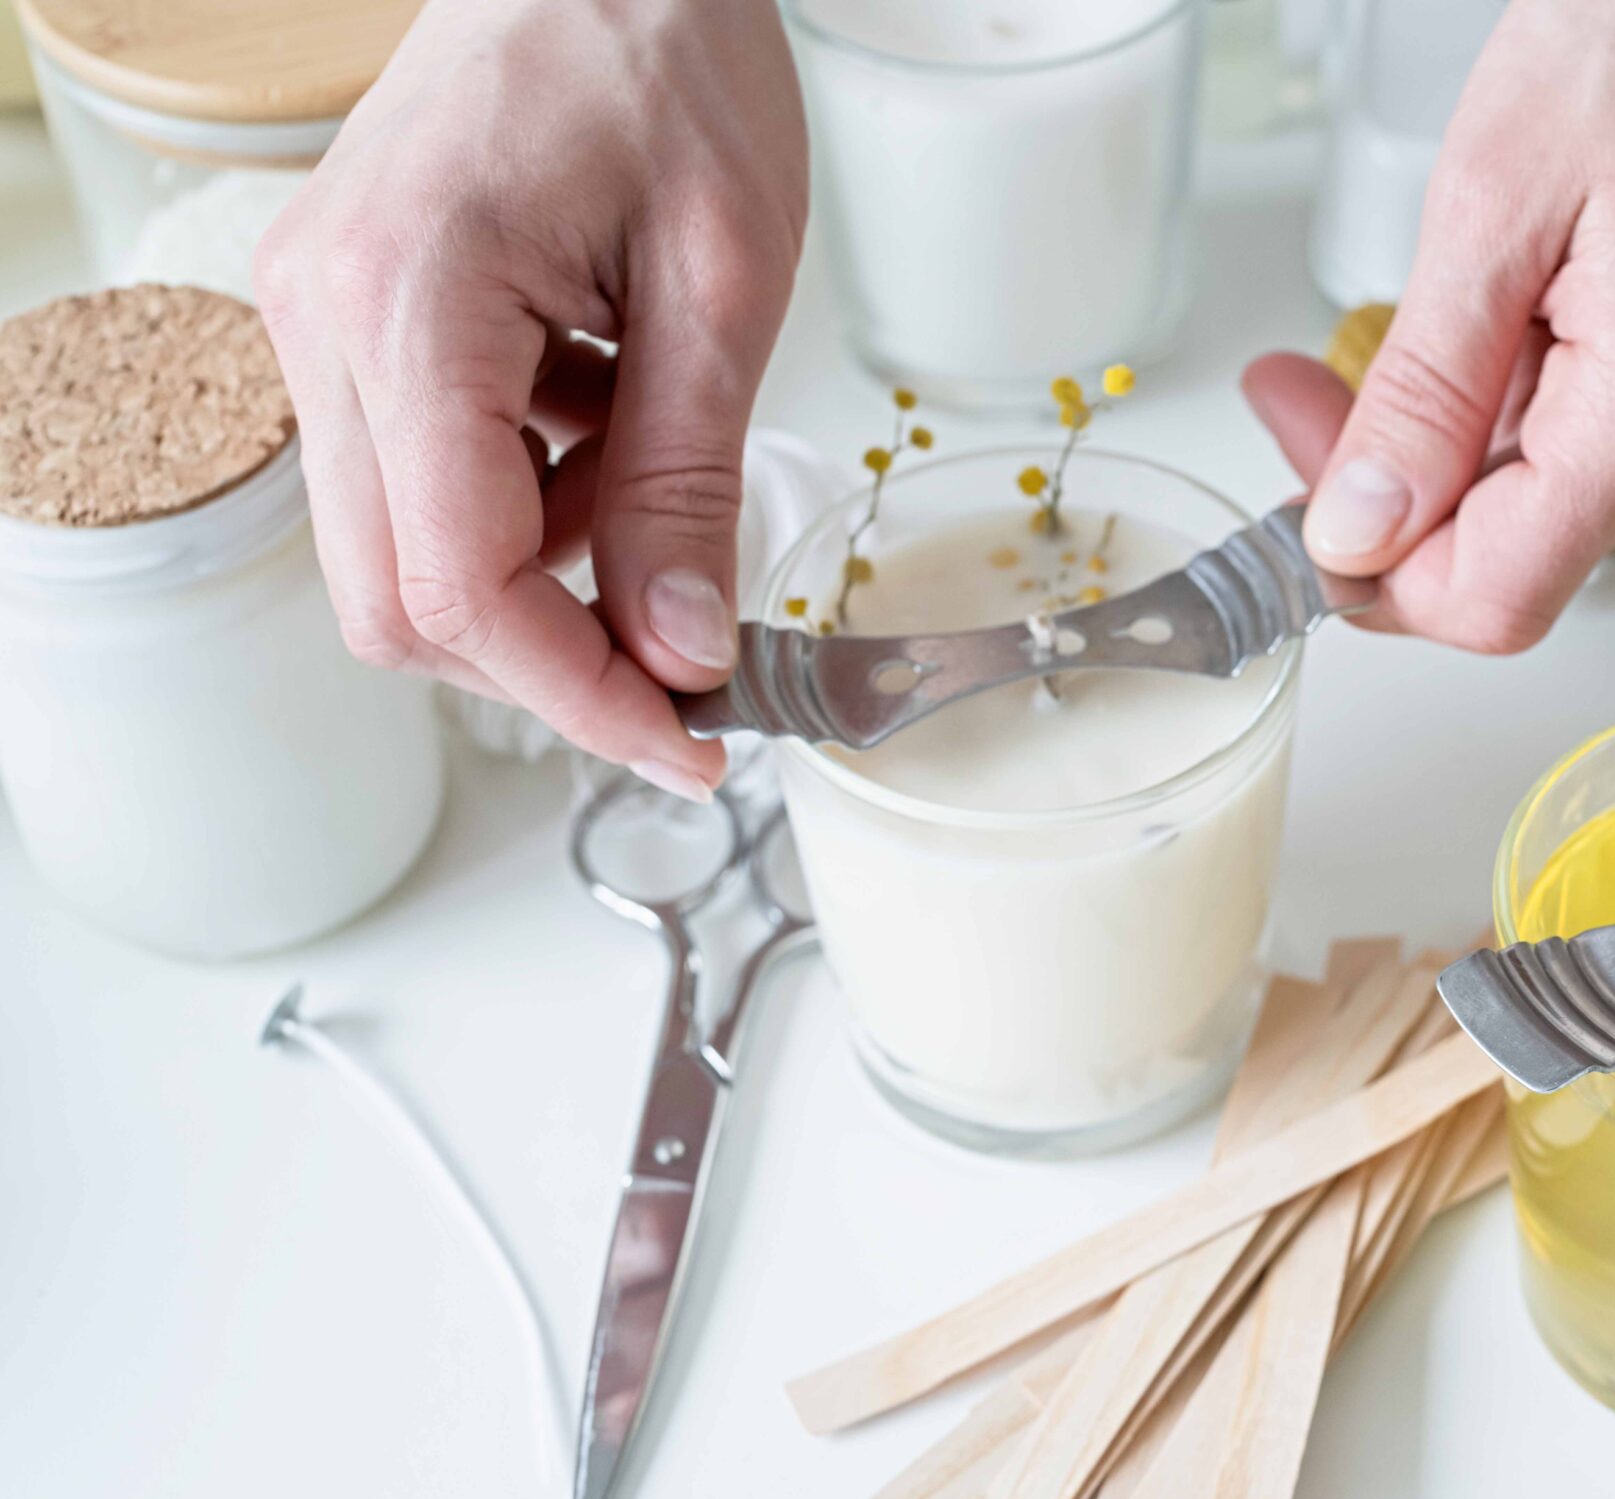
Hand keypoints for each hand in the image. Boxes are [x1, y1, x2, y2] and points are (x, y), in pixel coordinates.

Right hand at [255, 0, 806, 797]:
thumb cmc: (665, 58)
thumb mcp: (723, 282)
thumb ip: (690, 481)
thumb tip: (680, 651)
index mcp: (407, 306)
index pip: (460, 589)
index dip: (581, 697)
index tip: (693, 740)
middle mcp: (322, 322)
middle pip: (398, 603)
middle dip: (551, 660)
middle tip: (691, 657)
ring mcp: (317, 321)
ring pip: (398, 556)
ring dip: (543, 571)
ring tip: (655, 457)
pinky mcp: (346, 321)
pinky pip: (414, 478)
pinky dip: (523, 499)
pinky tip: (606, 413)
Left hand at [1246, 0, 1614, 653]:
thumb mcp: (1492, 202)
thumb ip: (1425, 393)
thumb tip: (1359, 529)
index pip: (1499, 594)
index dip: (1380, 579)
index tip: (1308, 515)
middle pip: (1522, 556)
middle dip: (1402, 494)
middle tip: (1308, 394)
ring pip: (1560, 512)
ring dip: (1468, 447)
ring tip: (1435, 322)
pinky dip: (1538, 414)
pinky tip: (1520, 322)